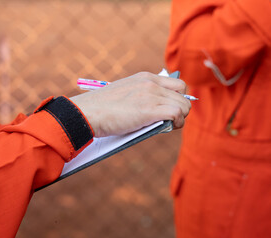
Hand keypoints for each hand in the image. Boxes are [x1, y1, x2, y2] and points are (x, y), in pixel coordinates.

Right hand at [70, 72, 190, 136]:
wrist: (87, 113)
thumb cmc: (100, 108)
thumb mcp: (124, 93)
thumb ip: (140, 96)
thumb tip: (154, 111)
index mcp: (144, 77)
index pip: (175, 84)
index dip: (177, 97)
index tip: (170, 109)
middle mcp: (150, 83)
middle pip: (183, 94)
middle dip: (181, 108)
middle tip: (171, 120)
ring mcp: (151, 95)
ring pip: (183, 105)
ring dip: (181, 117)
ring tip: (170, 125)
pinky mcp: (149, 110)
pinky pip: (177, 113)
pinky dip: (178, 123)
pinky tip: (170, 127)